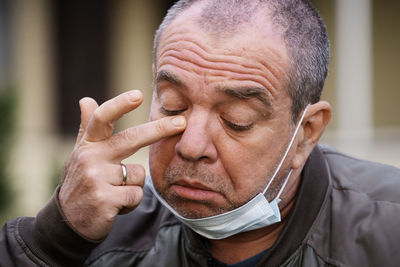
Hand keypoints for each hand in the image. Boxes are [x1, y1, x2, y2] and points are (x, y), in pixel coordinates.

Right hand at [59, 90, 185, 239]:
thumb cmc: (82, 182)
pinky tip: (115, 206)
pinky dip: (131, 202)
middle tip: (181, 123)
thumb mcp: (81, 153)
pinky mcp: (104, 199)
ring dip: (133, 186)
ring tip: (115, 192)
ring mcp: (96, 178)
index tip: (138, 95)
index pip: (102, 119)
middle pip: (131, 139)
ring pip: (138, 174)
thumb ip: (87, 127)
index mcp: (88, 145)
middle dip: (158, 130)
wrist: (68, 221)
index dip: (120, 105)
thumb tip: (86, 99)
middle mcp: (90, 158)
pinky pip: (136, 194)